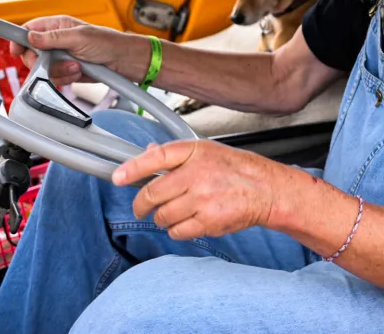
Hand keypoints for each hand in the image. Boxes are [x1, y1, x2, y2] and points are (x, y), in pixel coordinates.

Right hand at [9, 15, 141, 85]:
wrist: (126, 62)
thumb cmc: (109, 43)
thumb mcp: (80, 37)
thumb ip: (54, 38)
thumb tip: (31, 36)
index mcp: (59, 26)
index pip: (30, 30)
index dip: (20, 39)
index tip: (16, 50)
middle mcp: (58, 41)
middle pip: (32, 53)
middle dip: (42, 61)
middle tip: (52, 61)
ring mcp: (62, 57)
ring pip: (44, 68)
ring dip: (59, 70)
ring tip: (76, 65)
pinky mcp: (68, 71)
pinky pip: (56, 78)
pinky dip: (66, 77)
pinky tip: (79, 72)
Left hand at [113, 140, 280, 238]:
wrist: (266, 189)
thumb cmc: (236, 169)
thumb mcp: (207, 152)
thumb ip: (175, 154)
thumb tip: (146, 152)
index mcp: (196, 152)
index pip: (156, 158)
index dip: (132, 168)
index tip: (117, 177)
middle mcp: (198, 173)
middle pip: (152, 193)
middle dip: (141, 205)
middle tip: (141, 208)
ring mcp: (203, 199)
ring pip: (162, 216)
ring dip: (161, 218)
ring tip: (173, 213)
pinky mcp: (209, 221)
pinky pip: (177, 231)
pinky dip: (177, 230)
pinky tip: (187, 221)